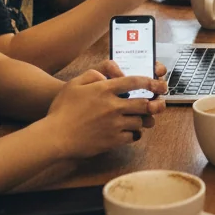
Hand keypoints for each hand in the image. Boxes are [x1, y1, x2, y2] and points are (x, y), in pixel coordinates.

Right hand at [46, 66, 166, 159]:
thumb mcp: (74, 84)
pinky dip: (134, 134)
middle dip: (155, 103)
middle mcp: (113, 106)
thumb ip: (92, 75)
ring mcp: (114, 124)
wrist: (55, 137)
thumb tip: (106, 76)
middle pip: (143, 103)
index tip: (157, 83)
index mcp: (105, 90)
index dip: (150, 81)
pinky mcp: (112, 140)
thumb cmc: (61, 110)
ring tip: (142, 118)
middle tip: (160, 104)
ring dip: (143, 119)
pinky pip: (131, 136)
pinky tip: (131, 132)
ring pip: (139, 121)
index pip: (134, 81)